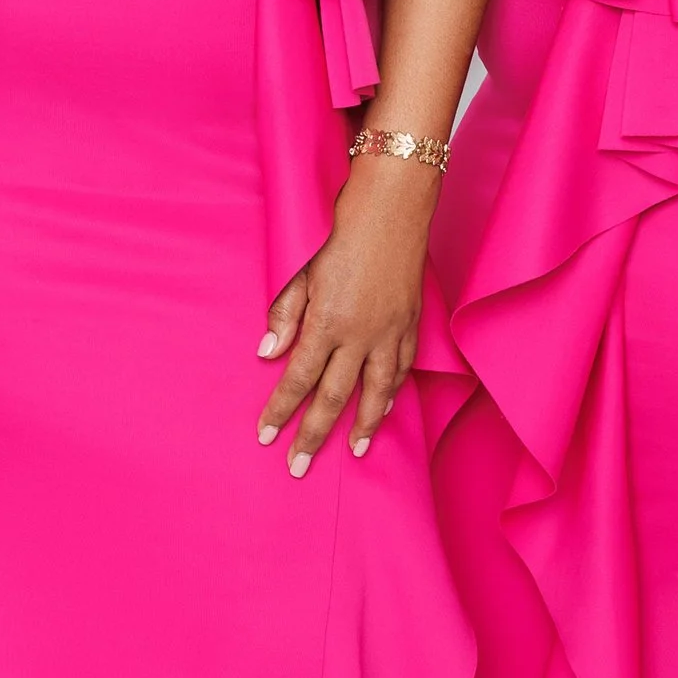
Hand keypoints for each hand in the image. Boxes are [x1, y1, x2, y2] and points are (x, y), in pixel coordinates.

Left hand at [253, 157, 433, 473]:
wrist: (391, 211)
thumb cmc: (341, 237)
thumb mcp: (303, 273)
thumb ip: (285, 316)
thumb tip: (268, 356)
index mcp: (328, 322)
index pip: (298, 378)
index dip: (281, 410)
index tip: (267, 436)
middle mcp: (360, 335)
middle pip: (333, 398)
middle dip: (313, 435)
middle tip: (298, 466)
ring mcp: (390, 333)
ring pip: (376, 392)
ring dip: (364, 426)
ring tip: (354, 451)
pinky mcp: (410, 326)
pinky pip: (401, 370)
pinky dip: (392, 393)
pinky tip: (385, 407)